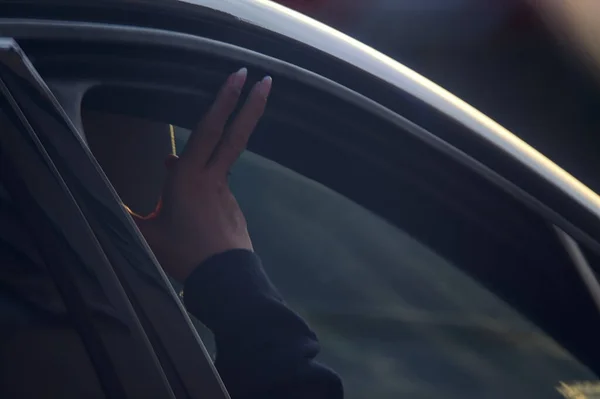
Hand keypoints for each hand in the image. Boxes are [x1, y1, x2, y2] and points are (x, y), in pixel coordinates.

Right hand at [133, 68, 271, 280]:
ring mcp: (227, 191)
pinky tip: (191, 214)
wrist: (225, 280)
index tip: (240, 76)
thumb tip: (107, 203)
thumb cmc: (183, 256)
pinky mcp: (232, 206)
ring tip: (183, 197)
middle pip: (235, 135)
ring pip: (219, 163)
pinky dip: (202, 189)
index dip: (224, 100)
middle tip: (266, 79)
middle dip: (251, 105)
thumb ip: (129, 214)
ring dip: (206, 164)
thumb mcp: (146, 235)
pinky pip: (215, 187)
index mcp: (190, 178)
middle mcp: (214, 178)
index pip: (209, 130)